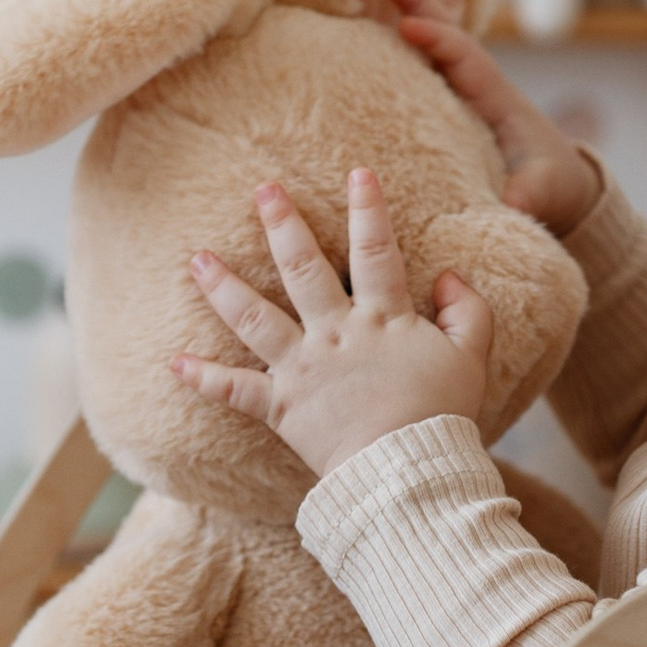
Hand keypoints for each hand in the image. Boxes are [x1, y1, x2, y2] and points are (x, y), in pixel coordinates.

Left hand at [173, 170, 492, 482]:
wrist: (407, 473)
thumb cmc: (442, 415)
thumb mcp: (471, 358)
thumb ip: (467, 311)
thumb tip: (447, 276)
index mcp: (382, 319)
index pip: (375, 252)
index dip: (368, 210)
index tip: (357, 173)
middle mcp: (335, 334)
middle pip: (304, 270)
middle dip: (283, 225)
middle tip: (263, 190)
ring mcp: (302, 369)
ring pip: (256, 318)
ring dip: (223, 287)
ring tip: (197, 259)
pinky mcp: (280, 407)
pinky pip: (234, 390)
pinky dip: (204, 378)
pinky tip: (174, 361)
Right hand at [384, 0, 602, 236]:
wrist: (564, 184)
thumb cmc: (551, 185)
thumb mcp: (542, 194)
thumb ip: (525, 199)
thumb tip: (508, 208)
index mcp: (498, 100)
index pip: (466, 58)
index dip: (439, 39)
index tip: (408, 25)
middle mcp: (480, 87)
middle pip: (448, 35)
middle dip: (420, 3)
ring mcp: (466, 91)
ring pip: (434, 44)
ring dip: (408, 13)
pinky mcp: (454, 102)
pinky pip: (426, 64)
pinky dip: (402, 43)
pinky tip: (373, 27)